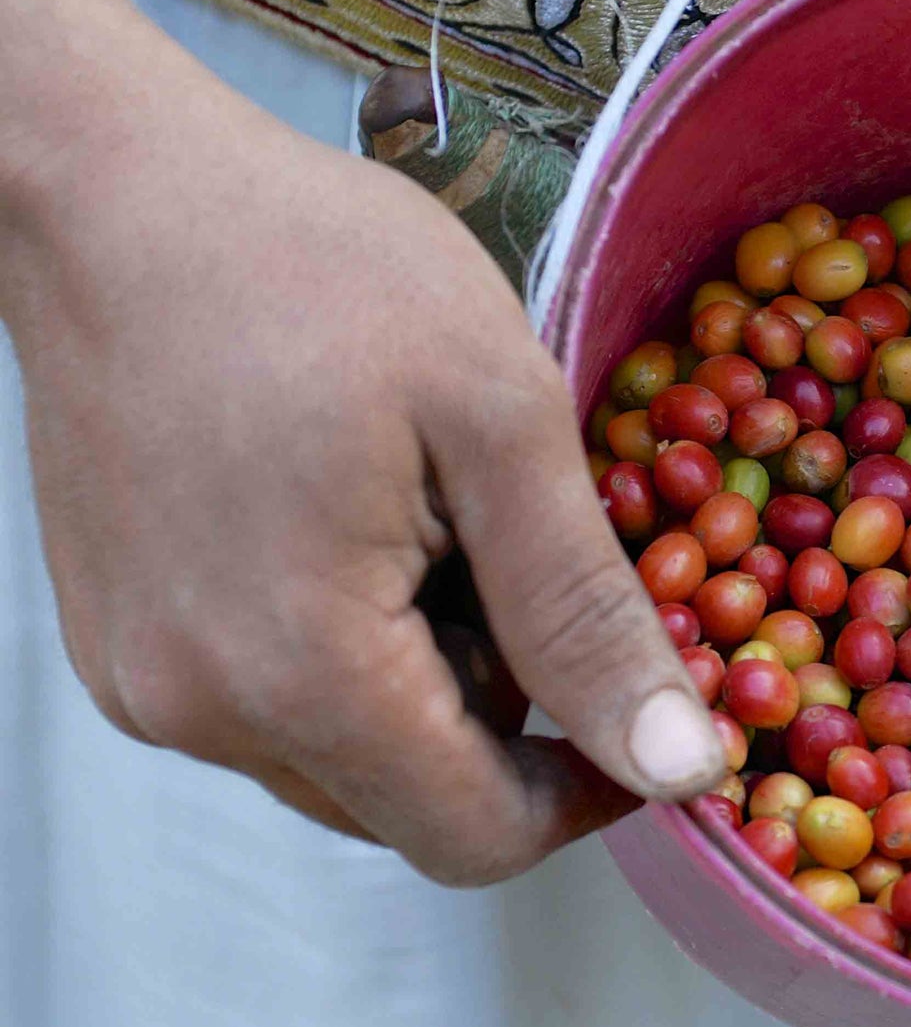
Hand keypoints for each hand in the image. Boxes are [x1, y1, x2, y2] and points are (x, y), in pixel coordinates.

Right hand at [0, 0, 723, 883]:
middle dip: (511, 721)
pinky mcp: (121, 639)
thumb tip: (678, 765)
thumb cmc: (314, 270)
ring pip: (345, 759)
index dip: (589, 793)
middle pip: (412, 806)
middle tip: (535, 562)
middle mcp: (199, 710)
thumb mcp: (501, 424)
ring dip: (433, 687)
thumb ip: (587, 615)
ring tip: (447, 526)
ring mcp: (143, 680)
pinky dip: (350, 654)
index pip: (479, 837)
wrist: (116, 189)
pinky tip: (370, 528)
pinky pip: (272, 705)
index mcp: (303, 671)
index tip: (650, 699)